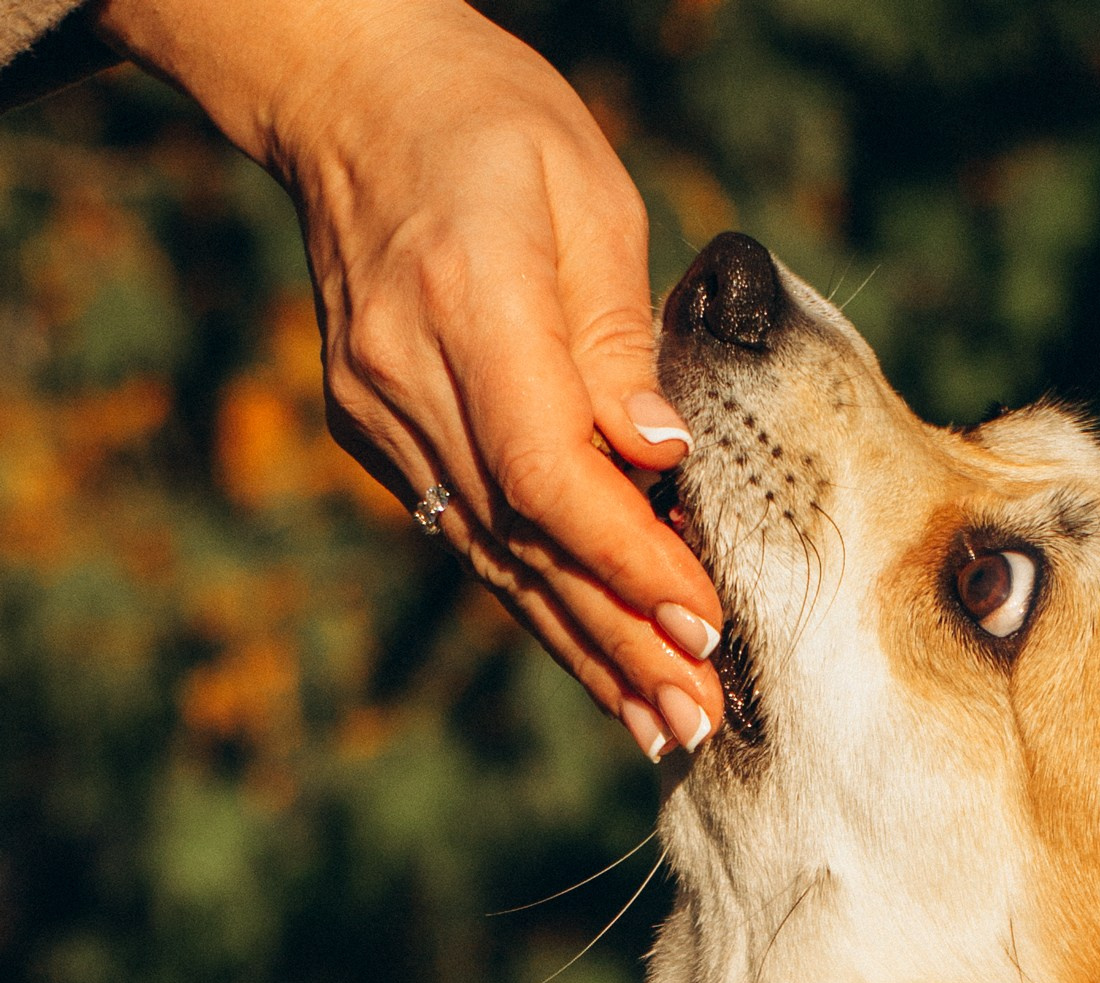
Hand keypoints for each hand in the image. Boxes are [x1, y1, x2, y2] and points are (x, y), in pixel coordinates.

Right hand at [89, 0, 723, 759]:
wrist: (350, 96)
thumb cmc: (493, 124)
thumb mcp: (587, 195)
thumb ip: (623, 336)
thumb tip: (665, 458)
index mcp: (468, 300)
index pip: (549, 470)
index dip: (629, 559)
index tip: (704, 621)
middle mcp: (409, 377)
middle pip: (527, 541)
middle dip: (620, 639)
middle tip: (699, 719)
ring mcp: (380, 415)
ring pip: (495, 558)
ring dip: (584, 649)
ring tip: (662, 725)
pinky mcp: (375, 435)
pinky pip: (471, 537)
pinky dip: (541, 601)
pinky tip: (599, 663)